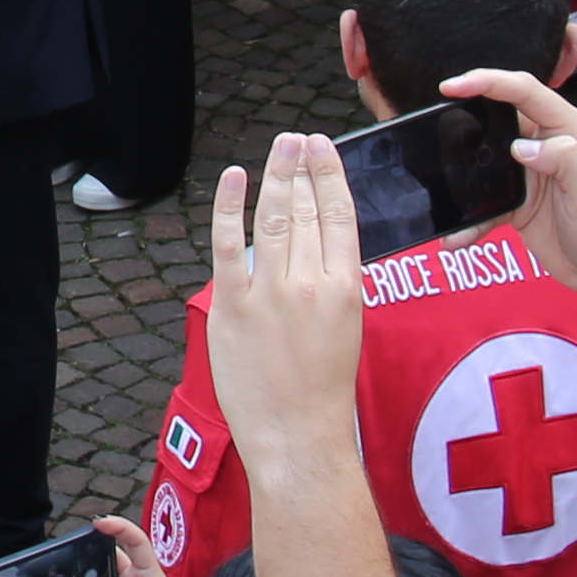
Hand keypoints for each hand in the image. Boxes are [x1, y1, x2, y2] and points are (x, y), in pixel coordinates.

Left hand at [200, 138, 367, 462]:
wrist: (298, 437)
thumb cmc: (324, 392)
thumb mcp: (346, 328)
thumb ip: (332, 284)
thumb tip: (315, 245)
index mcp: (347, 288)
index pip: (340, 215)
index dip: (330, 175)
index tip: (323, 147)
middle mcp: (312, 284)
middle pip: (305, 210)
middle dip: (300, 168)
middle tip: (296, 139)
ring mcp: (271, 294)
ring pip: (272, 219)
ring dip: (275, 176)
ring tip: (278, 148)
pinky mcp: (234, 307)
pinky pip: (229, 244)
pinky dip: (230, 206)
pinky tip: (235, 178)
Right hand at [439, 63, 576, 294]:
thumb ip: (564, 159)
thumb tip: (523, 146)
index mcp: (569, 131)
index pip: (526, 93)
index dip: (489, 82)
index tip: (454, 86)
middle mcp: (547, 145)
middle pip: (498, 118)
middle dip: (464, 117)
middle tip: (432, 122)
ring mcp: (529, 173)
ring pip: (483, 159)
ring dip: (460, 174)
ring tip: (439, 186)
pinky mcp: (516, 201)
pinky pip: (483, 202)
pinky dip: (469, 219)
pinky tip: (458, 236)